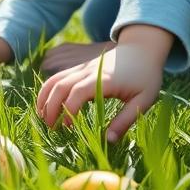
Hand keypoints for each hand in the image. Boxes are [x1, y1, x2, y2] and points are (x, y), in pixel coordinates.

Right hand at [36, 43, 162, 140]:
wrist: (142, 48)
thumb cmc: (146, 76)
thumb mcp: (143, 100)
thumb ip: (125, 120)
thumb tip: (108, 141)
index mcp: (104, 79)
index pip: (78, 92)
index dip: (69, 110)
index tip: (67, 127)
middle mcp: (89, 71)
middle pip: (60, 85)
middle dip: (50, 107)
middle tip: (51, 128)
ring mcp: (82, 67)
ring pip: (55, 79)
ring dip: (45, 98)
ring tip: (43, 118)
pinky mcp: (80, 67)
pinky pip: (58, 77)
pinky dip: (48, 91)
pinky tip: (47, 106)